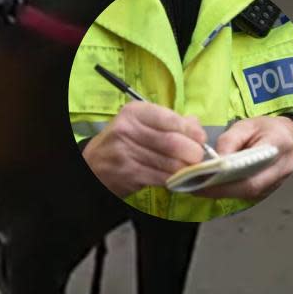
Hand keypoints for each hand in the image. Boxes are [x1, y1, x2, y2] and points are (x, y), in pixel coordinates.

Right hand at [82, 101, 208, 197]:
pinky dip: (175, 180)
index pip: (170, 119)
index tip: (200, 139)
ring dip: (186, 169)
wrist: (93, 165)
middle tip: (196, 157)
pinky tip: (175, 178)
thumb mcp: (139, 124)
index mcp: (133, 113)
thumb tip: (195, 124)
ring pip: (171, 163)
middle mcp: (127, 130)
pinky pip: (163, 178)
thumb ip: (168, 122)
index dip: (191, 131)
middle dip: (193, 153)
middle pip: (174, 143)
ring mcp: (127, 153)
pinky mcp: (130, 174)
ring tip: (187, 169)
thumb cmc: (121, 142)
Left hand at [193, 115, 292, 201]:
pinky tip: (214, 185)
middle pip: (249, 187)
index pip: (252, 171)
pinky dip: (231, 190)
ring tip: (200, 186)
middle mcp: (281, 169)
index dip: (227, 181)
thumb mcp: (245, 125)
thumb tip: (216, 159)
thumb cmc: (266, 128)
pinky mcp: (272, 186)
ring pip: (249, 193)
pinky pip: (250, 192)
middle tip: (196, 187)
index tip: (203, 180)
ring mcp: (279, 182)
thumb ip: (229, 141)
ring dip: (223, 192)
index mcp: (276, 148)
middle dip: (221, 190)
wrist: (289, 135)